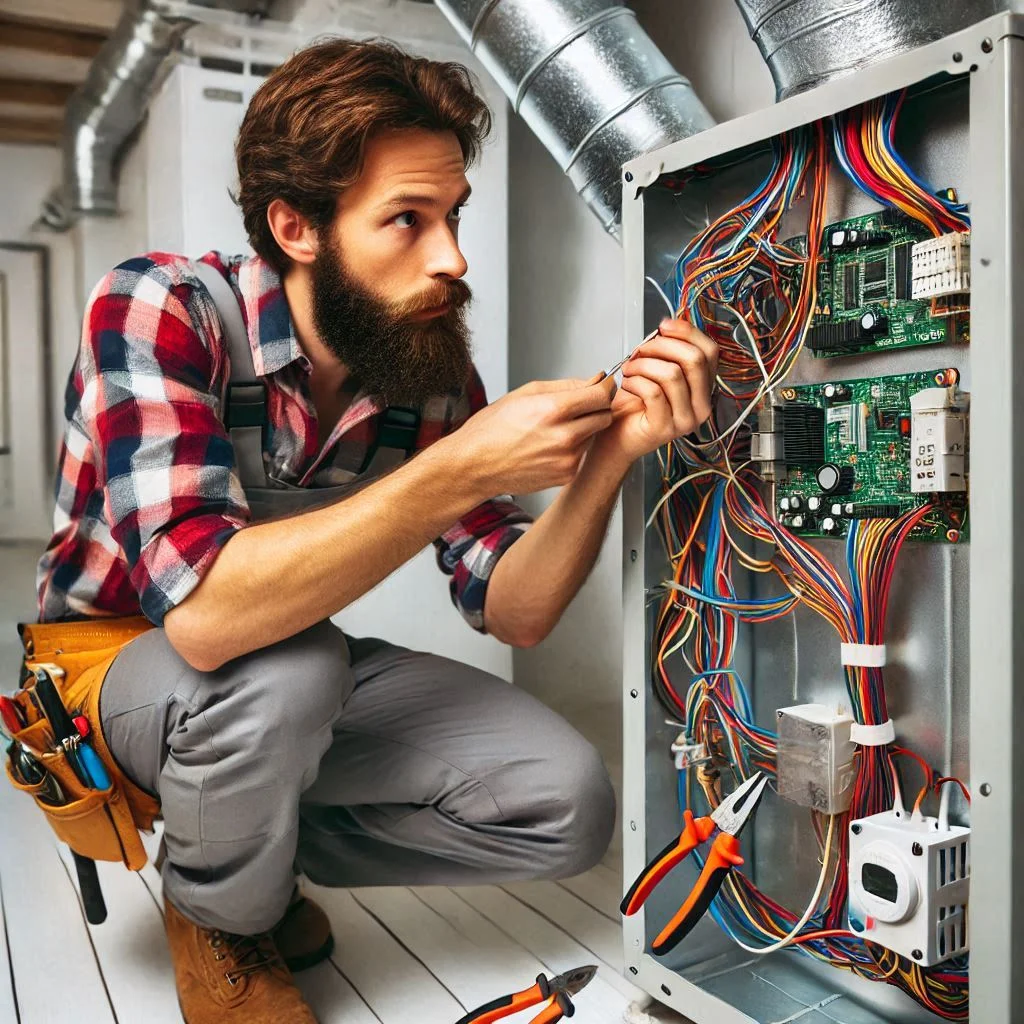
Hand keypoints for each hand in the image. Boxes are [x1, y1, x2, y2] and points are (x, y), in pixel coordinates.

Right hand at [453, 376, 616, 496]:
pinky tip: (548, 447)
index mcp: (553, 410)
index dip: (604, 388)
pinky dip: (572, 448)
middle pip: (604, 416)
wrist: (474, 466)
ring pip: (593, 435)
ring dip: (582, 429)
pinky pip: (582, 455)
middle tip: (578, 407)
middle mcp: (564, 437)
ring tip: (552, 429)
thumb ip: (565, 386)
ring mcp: (567, 459)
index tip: (601, 386)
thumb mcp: (525, 394)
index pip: (601, 395)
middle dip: (596, 408)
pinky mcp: (566, 475)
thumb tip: (594, 381)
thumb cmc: (492, 430)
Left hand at [593, 318, 717, 468]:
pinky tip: (627, 385)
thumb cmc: (634, 404)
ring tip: (629, 370)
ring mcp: (686, 420)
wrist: (616, 437)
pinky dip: (635, 382)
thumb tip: (668, 325)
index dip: (687, 332)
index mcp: (704, 389)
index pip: (710, 351)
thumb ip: (667, 351)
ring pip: (672, 374)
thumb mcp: (655, 370)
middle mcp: (701, 406)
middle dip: (661, 347)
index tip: (663, 326)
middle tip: (639, 352)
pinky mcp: (665, 429)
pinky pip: (653, 392)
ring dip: (643, 365)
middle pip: (694, 360)